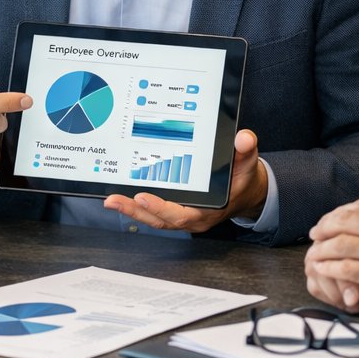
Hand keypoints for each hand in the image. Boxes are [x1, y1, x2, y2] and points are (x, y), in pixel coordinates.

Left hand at [102, 129, 268, 233]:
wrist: (244, 190)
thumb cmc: (242, 178)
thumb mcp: (248, 163)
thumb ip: (246, 151)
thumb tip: (244, 138)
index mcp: (209, 210)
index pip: (182, 215)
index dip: (161, 208)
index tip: (143, 197)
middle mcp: (192, 217)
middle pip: (160, 219)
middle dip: (135, 211)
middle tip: (114, 200)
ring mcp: (181, 214)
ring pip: (153, 217)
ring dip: (130, 210)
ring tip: (110, 200)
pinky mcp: (173, 209)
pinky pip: (152, 211)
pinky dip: (135, 206)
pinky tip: (120, 196)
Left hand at [305, 200, 358, 314]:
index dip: (338, 213)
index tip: (330, 220)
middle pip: (343, 221)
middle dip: (324, 227)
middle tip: (315, 234)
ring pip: (339, 244)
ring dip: (322, 248)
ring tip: (315, 253)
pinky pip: (344, 268)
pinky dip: (329, 268)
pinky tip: (323, 269)